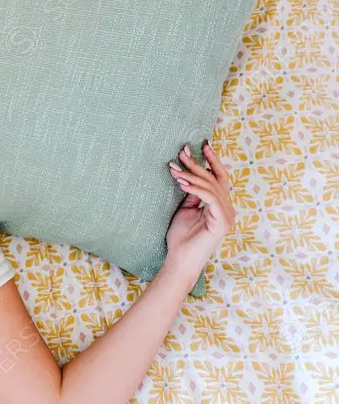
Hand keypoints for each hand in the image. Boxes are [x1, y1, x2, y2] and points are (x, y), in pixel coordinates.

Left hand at [164, 140, 235, 282]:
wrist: (179, 259)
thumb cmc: (181, 237)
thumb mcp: (186, 208)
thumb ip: (193, 193)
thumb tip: (190, 174)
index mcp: (220, 205)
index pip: (219, 178)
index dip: (212, 160)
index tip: (202, 144)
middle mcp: (227, 209)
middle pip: (215, 179)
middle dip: (198, 164)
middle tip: (182, 151)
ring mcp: (227, 216)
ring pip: (211, 187)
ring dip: (192, 175)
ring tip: (175, 169)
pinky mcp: (222, 223)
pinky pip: (210, 199)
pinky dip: (196, 189)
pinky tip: (182, 183)